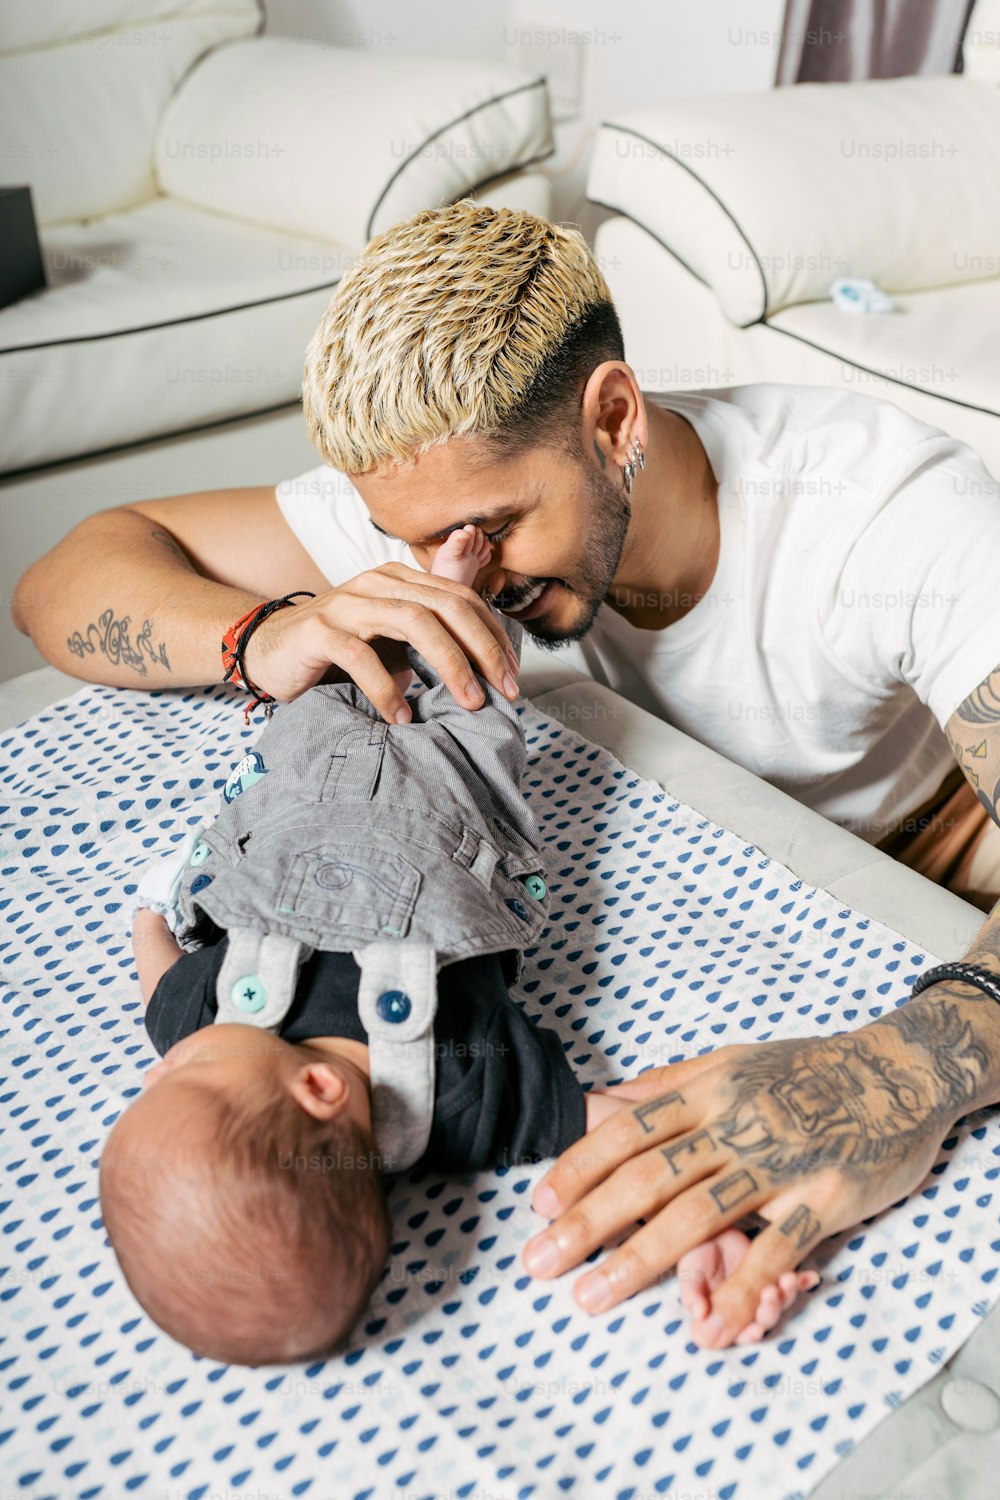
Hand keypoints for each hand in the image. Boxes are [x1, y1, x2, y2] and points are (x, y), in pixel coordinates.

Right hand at [242, 561, 519, 723]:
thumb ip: (430, 643)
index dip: (493, 635)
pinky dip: (387, 688)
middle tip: (504, 690)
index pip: (461, 598)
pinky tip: (403, 715)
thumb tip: (487, 671)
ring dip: (449, 664)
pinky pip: (361, 656)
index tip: (513, 676)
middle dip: (483, 648)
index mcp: (399, 579)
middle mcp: (376, 583)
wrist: (268, 651)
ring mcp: (346, 603)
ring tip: (468, 702)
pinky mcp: (317, 631)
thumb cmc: (339, 652)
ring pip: (413, 621)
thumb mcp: (392, 642)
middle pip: (446, 605)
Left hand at [523, 1016, 969, 1346]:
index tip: (539, 1204)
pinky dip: (744, 1285)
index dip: (579, 1167)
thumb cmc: (807, 1069)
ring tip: (591, 1295)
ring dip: (638, 1259)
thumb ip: (668, 1084)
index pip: (628, 1130)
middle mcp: (736, 1123)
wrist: (897, 1071)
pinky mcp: (826, 1194)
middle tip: (539, 1260)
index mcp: (708, 1090)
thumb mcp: (732, 1059)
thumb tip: (605, 1099)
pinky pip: (778, 1244)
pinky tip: (711, 1323)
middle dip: (586, 1219)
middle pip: (648, 1175)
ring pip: (698, 1213)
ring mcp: (780, 1160)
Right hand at [677, 1228, 819, 1345]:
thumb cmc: (696, 1253)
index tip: (755, 1328)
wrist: (710, 1228)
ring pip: (781, 1301)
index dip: (749, 1334)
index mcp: (725, 1314)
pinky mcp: (775, 1271)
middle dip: (770, 1310)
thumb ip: (692, 1294)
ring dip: (787, 1294)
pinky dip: (804, 1281)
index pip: (740, 1333)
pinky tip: (812, 1277)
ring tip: (788, 1279)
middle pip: (765, 1319)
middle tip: (770, 1293)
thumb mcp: (689, 1271)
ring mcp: (763, 1290)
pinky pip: (793, 1280)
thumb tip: (699, 1316)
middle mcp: (748, 1307)